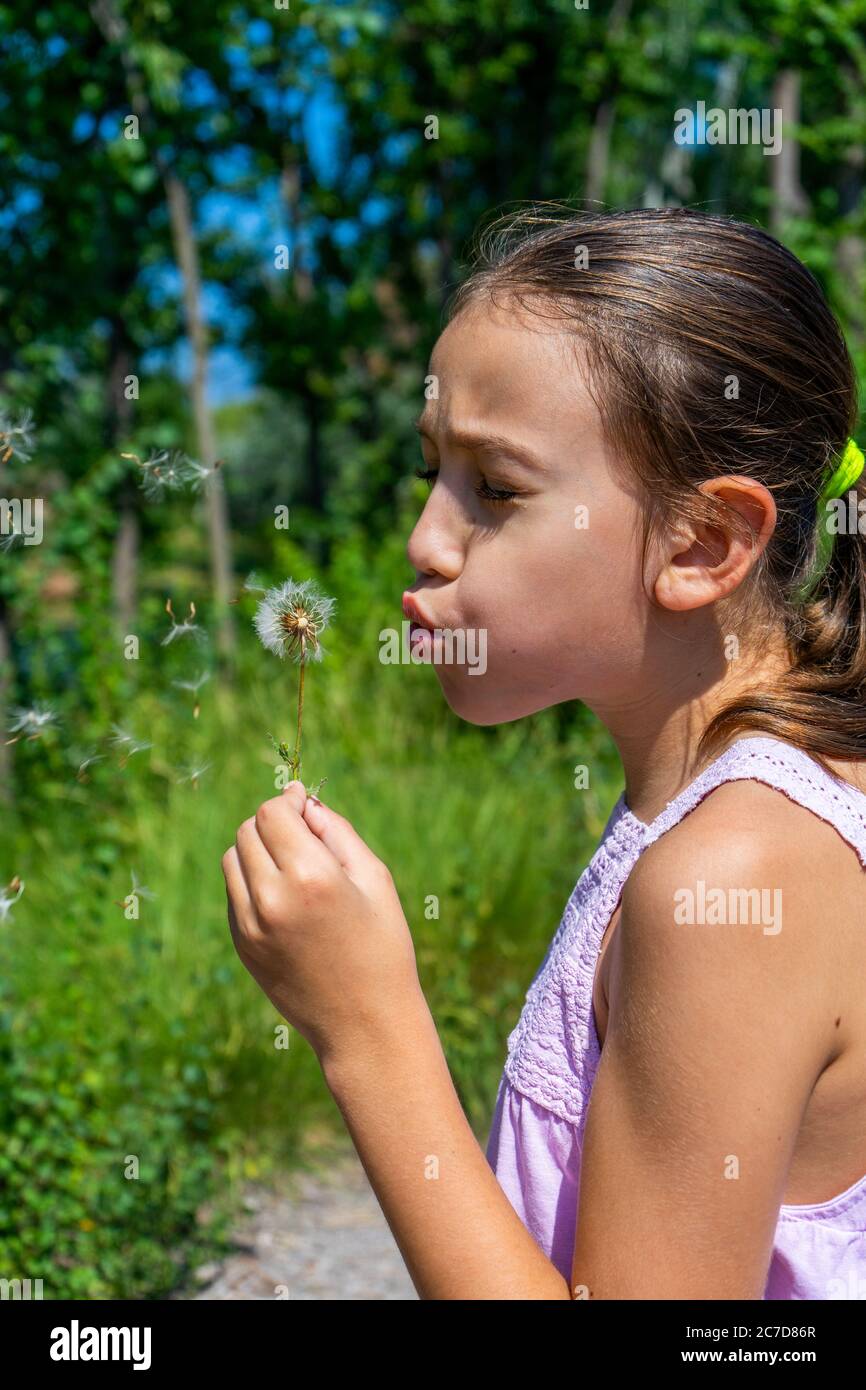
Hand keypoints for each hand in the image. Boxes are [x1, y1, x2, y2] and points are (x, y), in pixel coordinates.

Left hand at [221, 782, 422, 1065]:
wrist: (364, 1025)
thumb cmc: (382, 947)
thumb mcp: (375, 880)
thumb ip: (337, 832)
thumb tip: (305, 804)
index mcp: (311, 877)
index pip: (273, 813)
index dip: (287, 800)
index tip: (302, 802)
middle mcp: (272, 899)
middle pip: (248, 831)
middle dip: (272, 823)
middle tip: (302, 833)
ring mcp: (250, 925)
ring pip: (233, 859)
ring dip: (257, 849)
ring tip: (292, 863)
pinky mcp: (241, 945)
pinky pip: (234, 893)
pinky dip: (252, 881)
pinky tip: (286, 897)